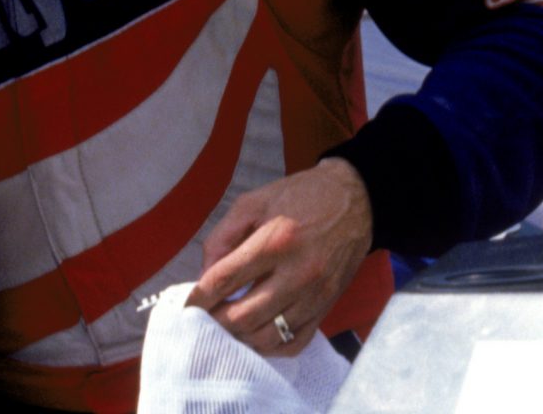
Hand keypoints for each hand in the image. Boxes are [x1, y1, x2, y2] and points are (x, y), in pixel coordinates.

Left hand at [189, 159, 373, 356]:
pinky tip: (255, 333)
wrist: (357, 201)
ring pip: (266, 337)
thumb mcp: (254, 201)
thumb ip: (223, 236)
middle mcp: (297, 273)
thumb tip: (204, 276)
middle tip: (202, 318)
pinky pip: (293, 343)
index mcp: (276, 240)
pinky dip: (269, 346)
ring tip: (225, 327)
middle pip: (242, 317)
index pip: (225, 280)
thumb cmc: (300, 197)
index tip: (185, 304)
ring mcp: (315, 296)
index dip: (198, 297)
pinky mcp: (327, 308)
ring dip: (238, 338)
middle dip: (214, 322)